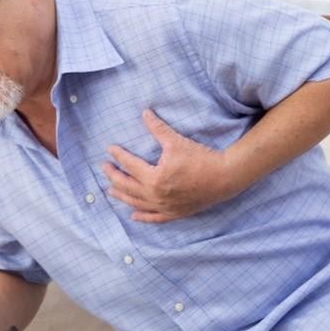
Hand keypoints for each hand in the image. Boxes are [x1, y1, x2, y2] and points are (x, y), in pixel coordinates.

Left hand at [103, 109, 240, 222]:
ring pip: (136, 203)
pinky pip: (154, 217)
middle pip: (127, 186)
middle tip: (104, 168)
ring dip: (122, 196)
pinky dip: (142, 217)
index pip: (129, 165)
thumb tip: (144, 113)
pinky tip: (133, 215)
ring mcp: (164, 207)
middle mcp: (155, 195)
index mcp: (154, 178)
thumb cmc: (201, 158)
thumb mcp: (176, 142)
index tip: (109, 149)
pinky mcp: (174, 213)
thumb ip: (158, 128)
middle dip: (114, 176)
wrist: (224, 177)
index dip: (118, 156)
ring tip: (110, 191)